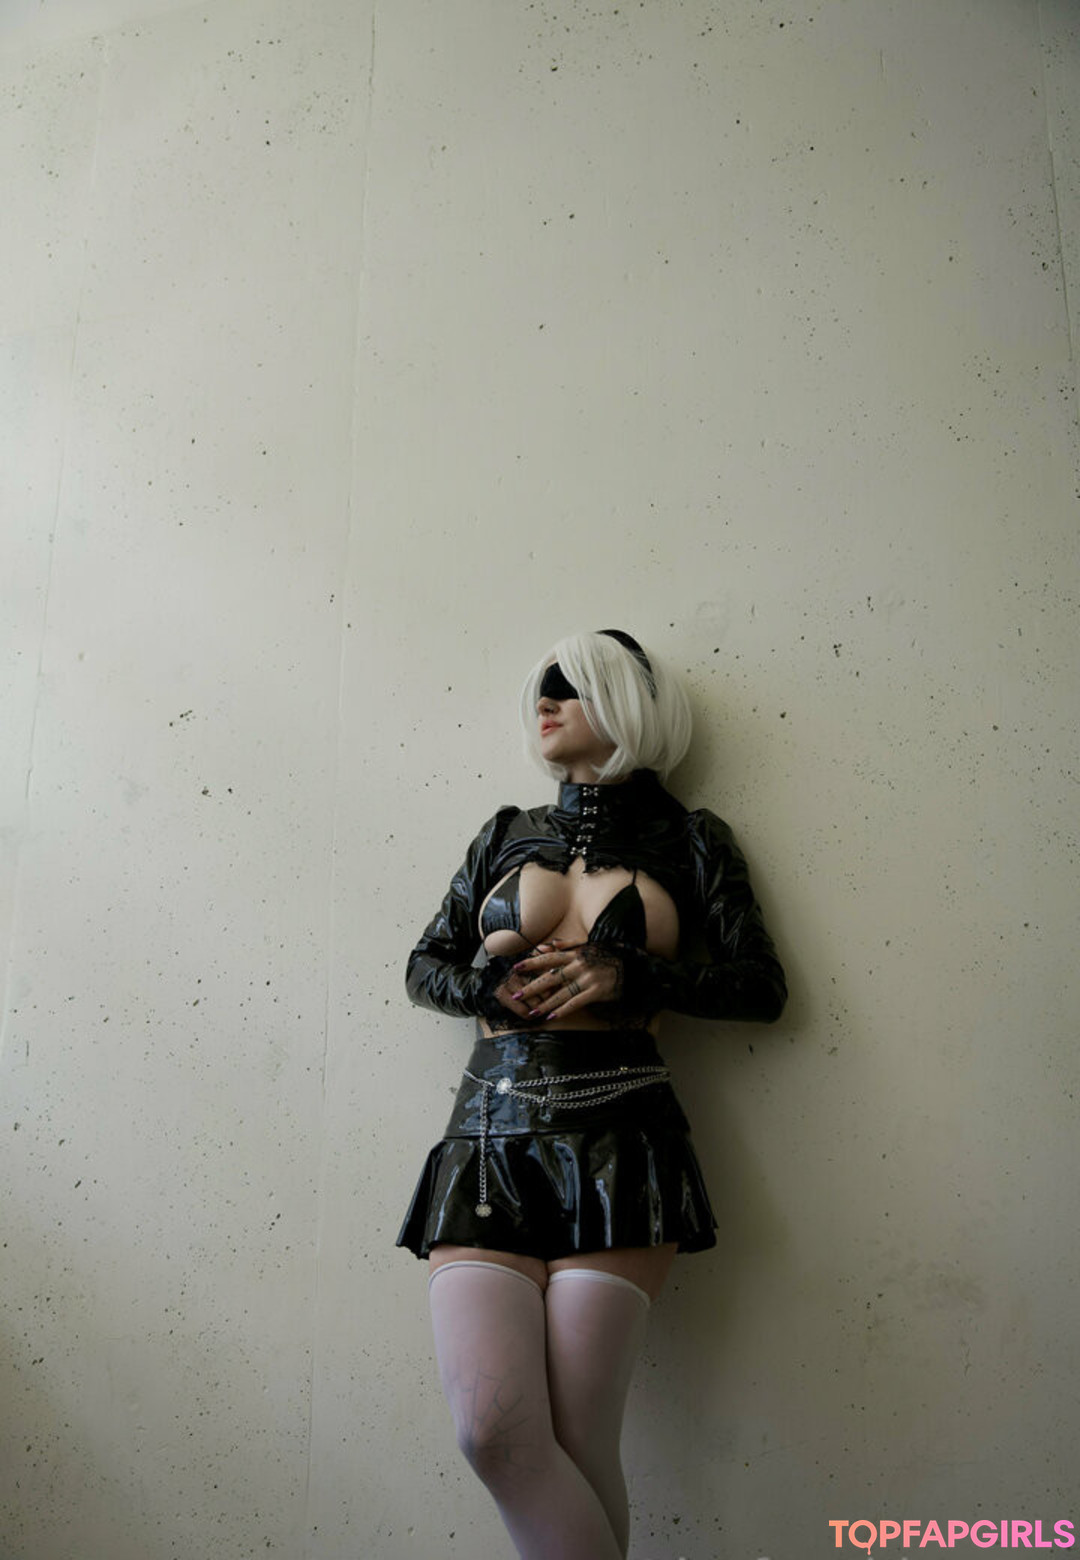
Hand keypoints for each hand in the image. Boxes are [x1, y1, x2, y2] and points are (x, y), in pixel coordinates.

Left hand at [505, 937, 620, 1021]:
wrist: (634, 966)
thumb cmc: (609, 955)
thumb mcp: (589, 945)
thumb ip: (568, 945)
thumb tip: (547, 945)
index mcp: (576, 953)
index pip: (549, 958)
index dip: (532, 963)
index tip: (516, 968)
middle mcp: (579, 965)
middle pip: (551, 977)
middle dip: (533, 986)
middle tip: (517, 995)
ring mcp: (588, 978)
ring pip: (561, 992)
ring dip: (545, 1003)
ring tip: (532, 1011)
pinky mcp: (597, 991)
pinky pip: (576, 1002)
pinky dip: (563, 1010)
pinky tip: (552, 1016)